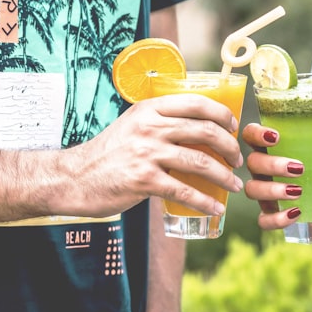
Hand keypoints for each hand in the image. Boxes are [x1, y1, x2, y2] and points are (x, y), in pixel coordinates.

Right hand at [63, 94, 243, 217]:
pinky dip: (205, 201)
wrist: (73, 178)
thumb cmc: (107, 154)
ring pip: (200, 162)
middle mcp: (150, 127)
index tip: (234, 128)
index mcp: (150, 109)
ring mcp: (147, 153)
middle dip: (230, 147)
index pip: (197, 103)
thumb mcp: (133, 126)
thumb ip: (160, 124)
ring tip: (235, 186)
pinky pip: (184, 191)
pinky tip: (216, 208)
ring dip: (225, 176)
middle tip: (238, 160)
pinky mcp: (143, 180)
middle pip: (206, 131)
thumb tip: (198, 130)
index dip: (223, 115)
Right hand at [242, 122, 311, 231]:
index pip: (250, 134)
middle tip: (299, 168)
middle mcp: (261, 168)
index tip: (277, 137)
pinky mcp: (270, 214)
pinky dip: (276, 218)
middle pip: (253, 163)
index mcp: (270, 147)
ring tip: (298, 191)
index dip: (257, 134)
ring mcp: (263, 192)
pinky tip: (295, 214)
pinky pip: (263, 220)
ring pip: (252, 190)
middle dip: (272, 165)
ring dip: (273, 190)